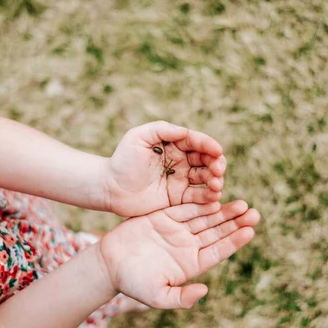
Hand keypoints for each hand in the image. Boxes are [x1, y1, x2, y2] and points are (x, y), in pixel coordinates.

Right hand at [97, 200, 259, 308]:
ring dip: (223, 211)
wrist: (109, 263)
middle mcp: (187, 246)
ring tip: (242, 204)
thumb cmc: (132, 282)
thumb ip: (181, 297)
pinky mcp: (164, 216)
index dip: (234, 241)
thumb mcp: (157, 296)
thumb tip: (203, 292)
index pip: (218, 251)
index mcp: (190, 264)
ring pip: (205, 218)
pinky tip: (215, 196)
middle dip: (235, 222)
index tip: (250, 231)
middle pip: (217, 232)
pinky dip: (200, 202)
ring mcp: (177, 230)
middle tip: (253, 213)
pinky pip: (186, 207)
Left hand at [105, 121, 226, 216]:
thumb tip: (186, 131)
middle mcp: (181, 160)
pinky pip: (198, 196)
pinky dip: (208, 197)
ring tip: (216, 185)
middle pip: (206, 160)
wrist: (110, 188)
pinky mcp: (178, 197)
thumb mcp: (138, 137)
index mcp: (173, 144)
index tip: (217, 150)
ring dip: (216, 180)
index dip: (209, 145)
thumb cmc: (122, 160)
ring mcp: (181, 179)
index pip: (196, 142)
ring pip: (206, 178)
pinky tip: (213, 197)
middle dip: (216, 164)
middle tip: (218, 170)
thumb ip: (162, 130)